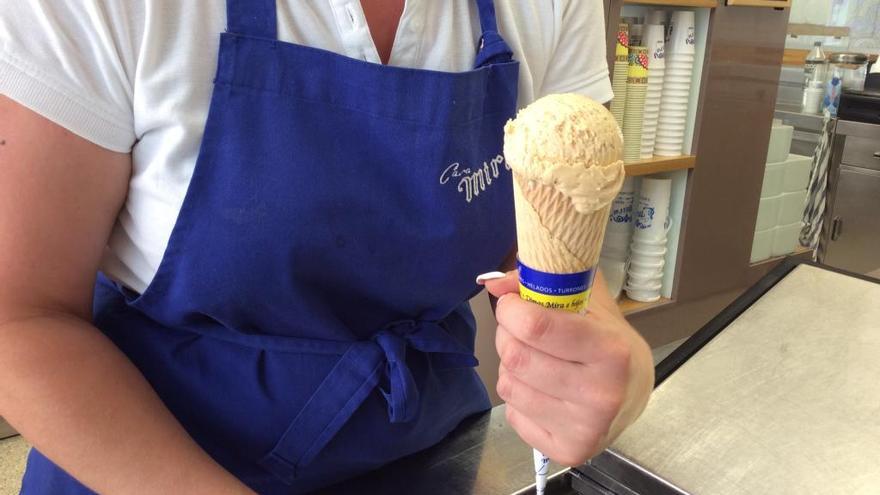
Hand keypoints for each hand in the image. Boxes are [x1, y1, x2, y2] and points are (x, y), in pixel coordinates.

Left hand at [481, 270, 653, 465]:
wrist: (635, 392)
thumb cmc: (608, 340)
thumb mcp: (587, 300)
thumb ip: (545, 282)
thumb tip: (493, 285)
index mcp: (610, 351)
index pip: (535, 327)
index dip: (511, 310)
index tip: (512, 304)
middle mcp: (600, 394)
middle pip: (516, 356)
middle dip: (507, 335)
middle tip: (520, 330)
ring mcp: (584, 428)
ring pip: (509, 384)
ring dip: (511, 366)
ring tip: (534, 360)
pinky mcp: (567, 451)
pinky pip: (512, 413)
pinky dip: (518, 396)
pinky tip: (541, 389)